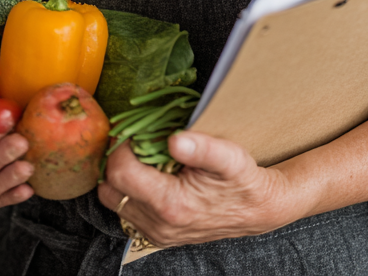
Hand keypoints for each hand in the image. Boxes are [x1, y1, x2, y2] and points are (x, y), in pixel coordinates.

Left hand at [98, 132, 301, 246]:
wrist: (257, 210)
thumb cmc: (242, 180)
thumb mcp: (230, 157)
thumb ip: (202, 147)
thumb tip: (175, 138)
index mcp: (170, 204)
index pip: (119, 172)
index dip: (120, 146)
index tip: (133, 131)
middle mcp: (158, 224)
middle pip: (110, 189)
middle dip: (116, 160)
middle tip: (133, 141)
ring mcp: (156, 233)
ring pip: (114, 201)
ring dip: (120, 176)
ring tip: (140, 157)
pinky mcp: (157, 235)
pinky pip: (126, 212)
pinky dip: (128, 191)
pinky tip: (147, 175)